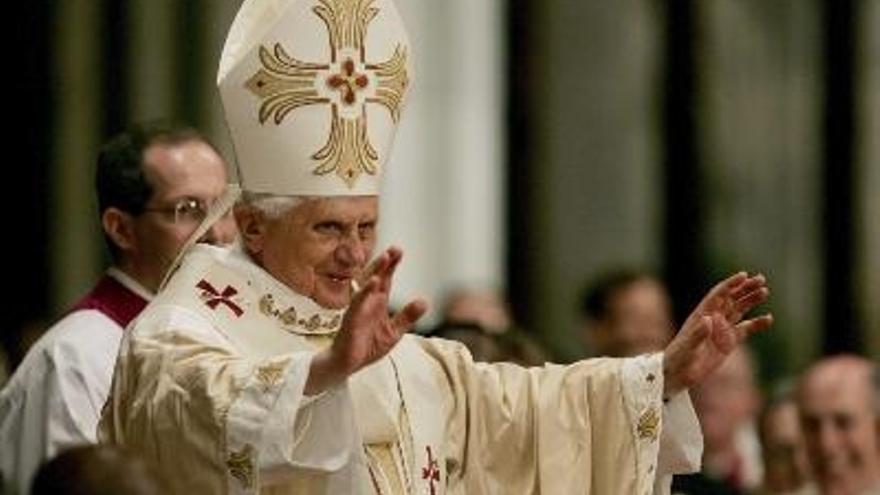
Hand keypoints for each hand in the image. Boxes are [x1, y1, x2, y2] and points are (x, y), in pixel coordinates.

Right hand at [305, 246, 426, 394]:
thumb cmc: (368, 345)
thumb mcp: (394, 332)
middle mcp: (367, 302)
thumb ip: (407, 317)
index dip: (391, 266)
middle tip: (394, 248)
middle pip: (376, 277)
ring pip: (367, 286)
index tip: (399, 251)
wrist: (347, 364)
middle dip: (384, 263)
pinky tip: (373, 282)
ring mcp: (358, 309)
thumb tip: (425, 301)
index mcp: (378, 303)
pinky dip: (365, 292)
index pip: (386, 280)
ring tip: (385, 257)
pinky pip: (358, 303)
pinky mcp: (351, 319)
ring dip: (375, 271)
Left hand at [662, 272, 772, 396]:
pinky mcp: (729, 342)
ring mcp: (722, 329)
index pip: (718, 294)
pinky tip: (768, 319)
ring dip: (751, 300)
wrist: (679, 374)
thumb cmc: (678, 358)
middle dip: (745, 288)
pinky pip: (746, 329)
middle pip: (731, 298)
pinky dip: (757, 323)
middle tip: (761, 279)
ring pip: (739, 309)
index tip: (744, 275)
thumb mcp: (688, 346)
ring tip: (764, 291)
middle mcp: (713, 318)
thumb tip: (709, 320)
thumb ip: (698, 334)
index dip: (731, 284)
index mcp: (702, 314)